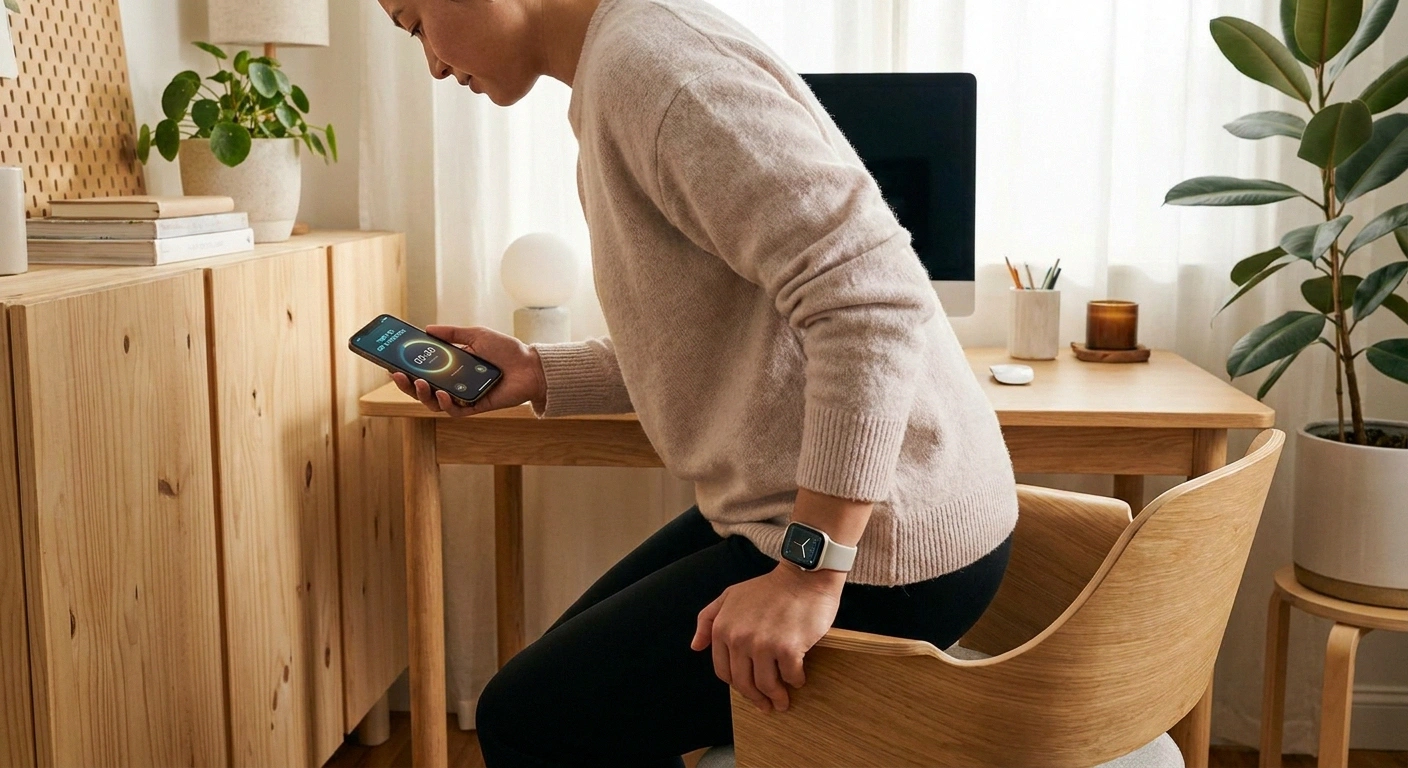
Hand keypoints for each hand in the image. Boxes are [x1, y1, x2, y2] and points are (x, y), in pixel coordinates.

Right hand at [391, 324, 547, 417]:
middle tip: (398, 374)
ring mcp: (463, 396)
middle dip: (406, 384)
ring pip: (434, 402)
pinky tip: (442, 393)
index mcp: (452, 366)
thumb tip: (427, 329)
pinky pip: (453, 410)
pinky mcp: (474, 407)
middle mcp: (454, 383)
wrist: (530, 366)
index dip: (406, 367)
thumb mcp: (476, 335)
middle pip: (423, 388)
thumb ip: (452, 333)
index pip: (423, 369)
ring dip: (422, 394)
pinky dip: (445, 403)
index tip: (391, 361)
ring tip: (417, 383)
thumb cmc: (506, 350)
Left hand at [690, 564, 843, 712]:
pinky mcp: (789, 648)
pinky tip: (798, 679)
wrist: (803, 577)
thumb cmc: (769, 588)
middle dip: (756, 699)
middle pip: (744, 683)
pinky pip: (791, 676)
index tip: (748, 690)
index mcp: (723, 628)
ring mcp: (764, 645)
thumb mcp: (730, 596)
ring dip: (776, 697)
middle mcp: (739, 639)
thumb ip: (708, 619)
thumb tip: (696, 646)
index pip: (724, 671)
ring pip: (766, 685)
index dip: (737, 685)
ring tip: (783, 701)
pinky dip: (795, 681)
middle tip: (767, 705)